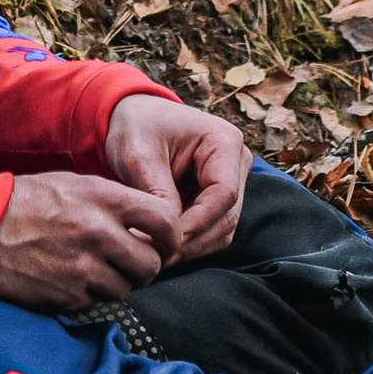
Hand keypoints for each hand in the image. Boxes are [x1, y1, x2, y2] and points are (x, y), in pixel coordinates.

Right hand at [0, 167, 180, 312]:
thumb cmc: (25, 201)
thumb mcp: (73, 184)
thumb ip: (114, 203)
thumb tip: (150, 227)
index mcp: (103, 198)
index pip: (166, 220)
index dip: (170, 236)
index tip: (162, 242)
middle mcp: (98, 232)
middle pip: (152, 265)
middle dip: (142, 267)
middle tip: (124, 262)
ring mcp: (82, 267)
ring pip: (125, 289)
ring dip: (112, 284)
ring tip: (86, 269)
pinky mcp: (65, 296)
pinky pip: (94, 305)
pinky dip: (85, 297)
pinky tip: (64, 279)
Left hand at [104, 90, 248, 264]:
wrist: (135, 117)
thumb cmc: (136, 128)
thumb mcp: (138, 156)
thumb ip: (158, 194)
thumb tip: (172, 236)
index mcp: (223, 141)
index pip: (223, 195)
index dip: (196, 223)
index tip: (164, 241)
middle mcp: (237, 162)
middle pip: (227, 217)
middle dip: (191, 241)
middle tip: (156, 256)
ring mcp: (233, 180)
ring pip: (222, 229)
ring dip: (191, 246)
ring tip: (155, 254)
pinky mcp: (220, 197)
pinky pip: (212, 228)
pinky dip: (189, 241)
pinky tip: (162, 247)